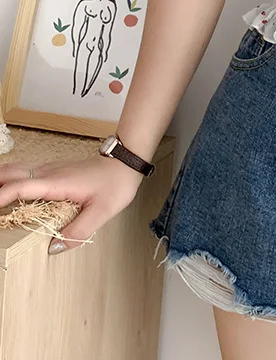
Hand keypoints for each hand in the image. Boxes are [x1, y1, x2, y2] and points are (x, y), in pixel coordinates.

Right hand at [0, 154, 143, 253]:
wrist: (126, 163)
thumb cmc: (116, 184)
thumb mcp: (102, 212)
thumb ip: (78, 232)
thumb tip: (53, 248)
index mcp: (57, 182)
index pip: (19, 187)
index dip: (0, 198)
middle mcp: (49, 172)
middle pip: (9, 172)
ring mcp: (50, 169)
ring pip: (15, 170)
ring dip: (1, 182)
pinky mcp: (53, 171)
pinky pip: (25, 173)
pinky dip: (11, 181)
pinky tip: (9, 195)